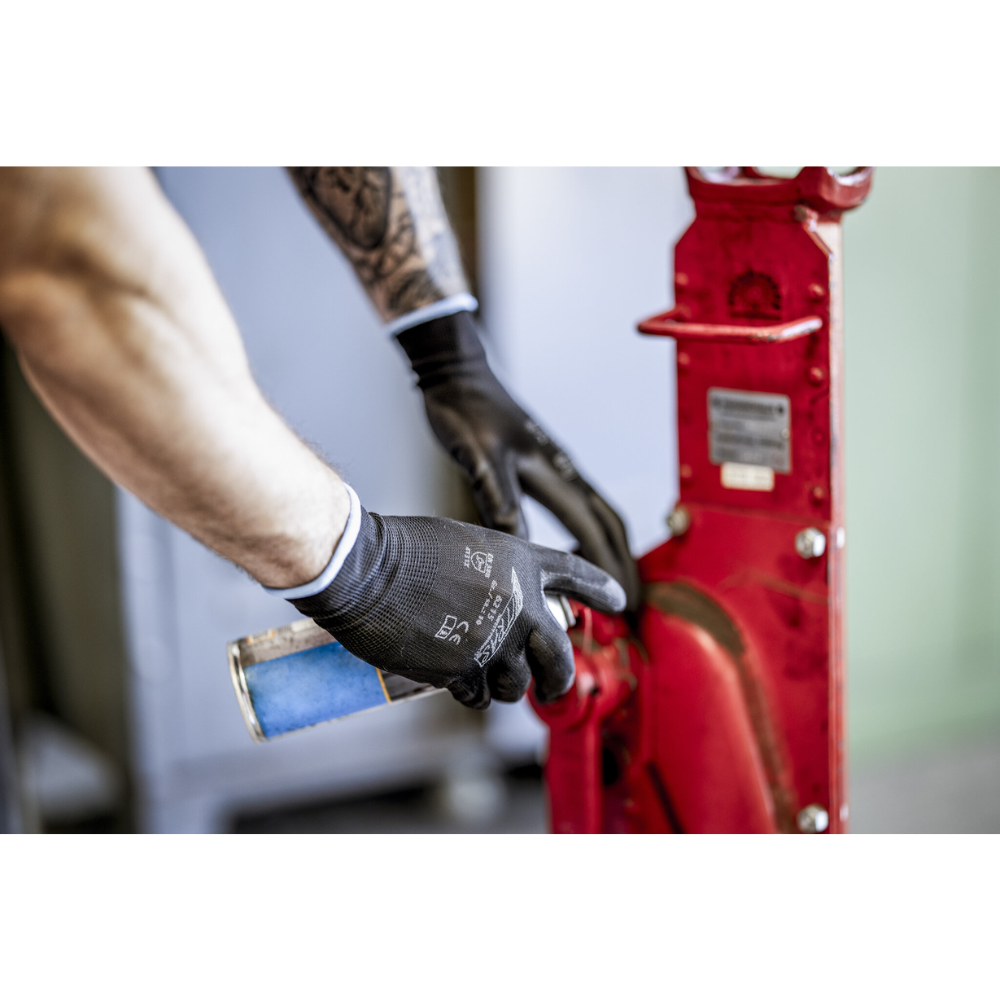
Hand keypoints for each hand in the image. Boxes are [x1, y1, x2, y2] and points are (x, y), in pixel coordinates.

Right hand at [286, 505, 625, 708]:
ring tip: (486, 674)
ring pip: (519, 684)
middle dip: (560, 677)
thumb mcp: (467, 545)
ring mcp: (495, 640)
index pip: (573, 574)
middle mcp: (519, 603)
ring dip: (507, 685)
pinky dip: (474, 694)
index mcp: (520, 562)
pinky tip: (461, 682)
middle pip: (560, 656)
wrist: (366, 570)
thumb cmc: (404, 548)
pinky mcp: (465, 670)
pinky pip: (482, 696)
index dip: (599, 588)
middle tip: (555, 686)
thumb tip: (504, 606)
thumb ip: (497, 576)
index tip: (619, 601)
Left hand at [396, 310, 641, 610]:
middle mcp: (563, 470)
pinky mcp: (542, 463)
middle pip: (608, 523)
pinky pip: (579, 505)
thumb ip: (499, 497)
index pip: (593, 530)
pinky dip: (590, 531)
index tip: (626, 604)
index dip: (611, 568)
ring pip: (599, 513)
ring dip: (612, 548)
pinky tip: (576, 545)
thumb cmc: (465, 411)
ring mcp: (556, 466)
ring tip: (616, 580)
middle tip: (635, 604)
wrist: (457, 375)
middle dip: (624, 563)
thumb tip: (520, 544)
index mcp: (553, 473)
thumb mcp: (479, 457)